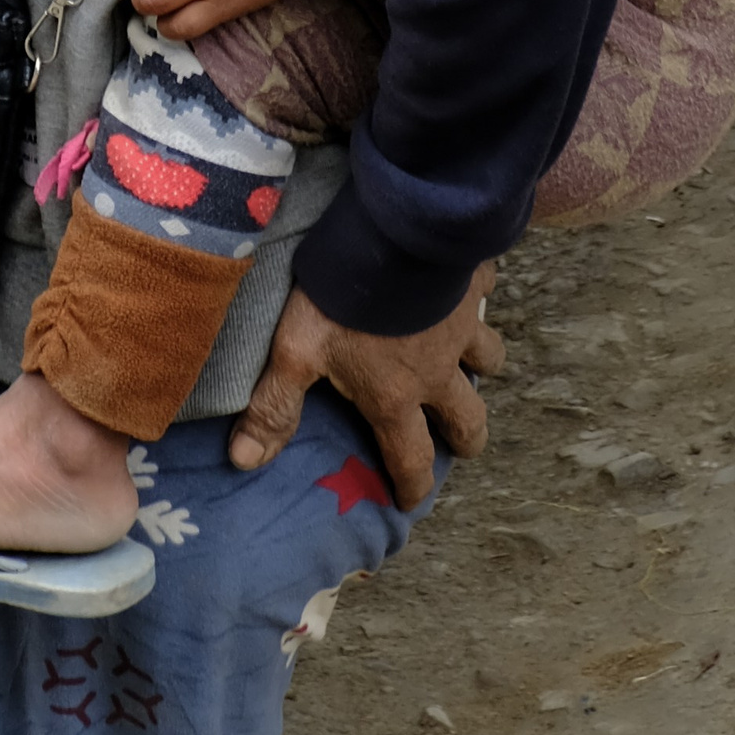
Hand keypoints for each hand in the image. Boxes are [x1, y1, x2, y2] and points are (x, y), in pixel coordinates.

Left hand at [227, 276, 505, 506]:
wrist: (392, 235)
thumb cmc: (341, 299)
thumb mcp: (296, 352)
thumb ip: (274, 407)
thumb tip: (246, 461)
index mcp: (394, 395)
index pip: (411, 457)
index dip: (413, 485)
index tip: (413, 500)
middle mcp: (437, 370)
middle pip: (468, 419)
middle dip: (465, 437)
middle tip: (460, 441)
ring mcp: (462, 327)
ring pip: (488, 359)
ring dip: (481, 366)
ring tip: (472, 364)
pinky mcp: (472, 283)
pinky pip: (486, 294)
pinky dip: (479, 295)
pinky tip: (467, 286)